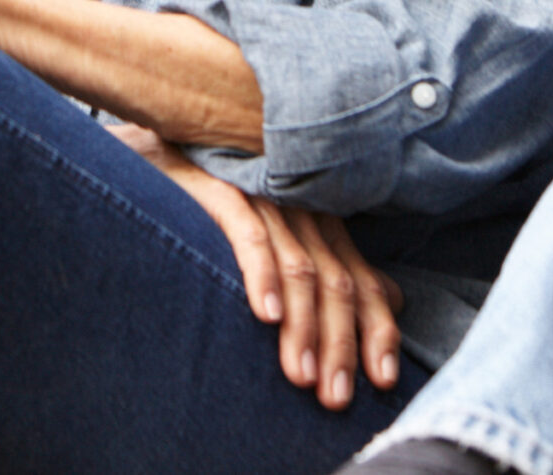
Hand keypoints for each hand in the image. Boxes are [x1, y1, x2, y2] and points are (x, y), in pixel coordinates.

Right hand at [106, 124, 401, 409]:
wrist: (159, 153)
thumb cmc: (222, 206)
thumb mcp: (286, 237)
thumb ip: (336, 267)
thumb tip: (393, 299)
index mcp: (322, 225)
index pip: (363, 281)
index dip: (377, 330)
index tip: (383, 380)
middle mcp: (301, 211)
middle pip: (336, 283)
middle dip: (340, 344)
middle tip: (335, 398)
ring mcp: (265, 199)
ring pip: (300, 268)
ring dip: (304, 327)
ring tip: (302, 376)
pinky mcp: (222, 190)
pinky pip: (249, 236)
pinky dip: (261, 277)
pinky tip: (265, 317)